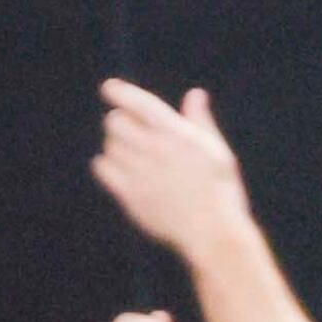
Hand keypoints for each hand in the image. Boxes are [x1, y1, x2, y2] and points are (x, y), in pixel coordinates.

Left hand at [92, 79, 254, 257]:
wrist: (213, 232)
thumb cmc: (219, 190)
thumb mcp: (216, 150)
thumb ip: (200, 120)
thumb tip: (195, 94)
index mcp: (177, 134)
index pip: (138, 103)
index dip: (119, 92)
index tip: (109, 89)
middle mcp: (156, 149)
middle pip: (115, 121)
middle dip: (120, 122)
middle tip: (130, 132)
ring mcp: (141, 172)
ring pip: (109, 144)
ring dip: (117, 146)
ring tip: (135, 158)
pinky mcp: (130, 193)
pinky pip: (102, 167)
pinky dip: (107, 165)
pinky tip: (121, 170)